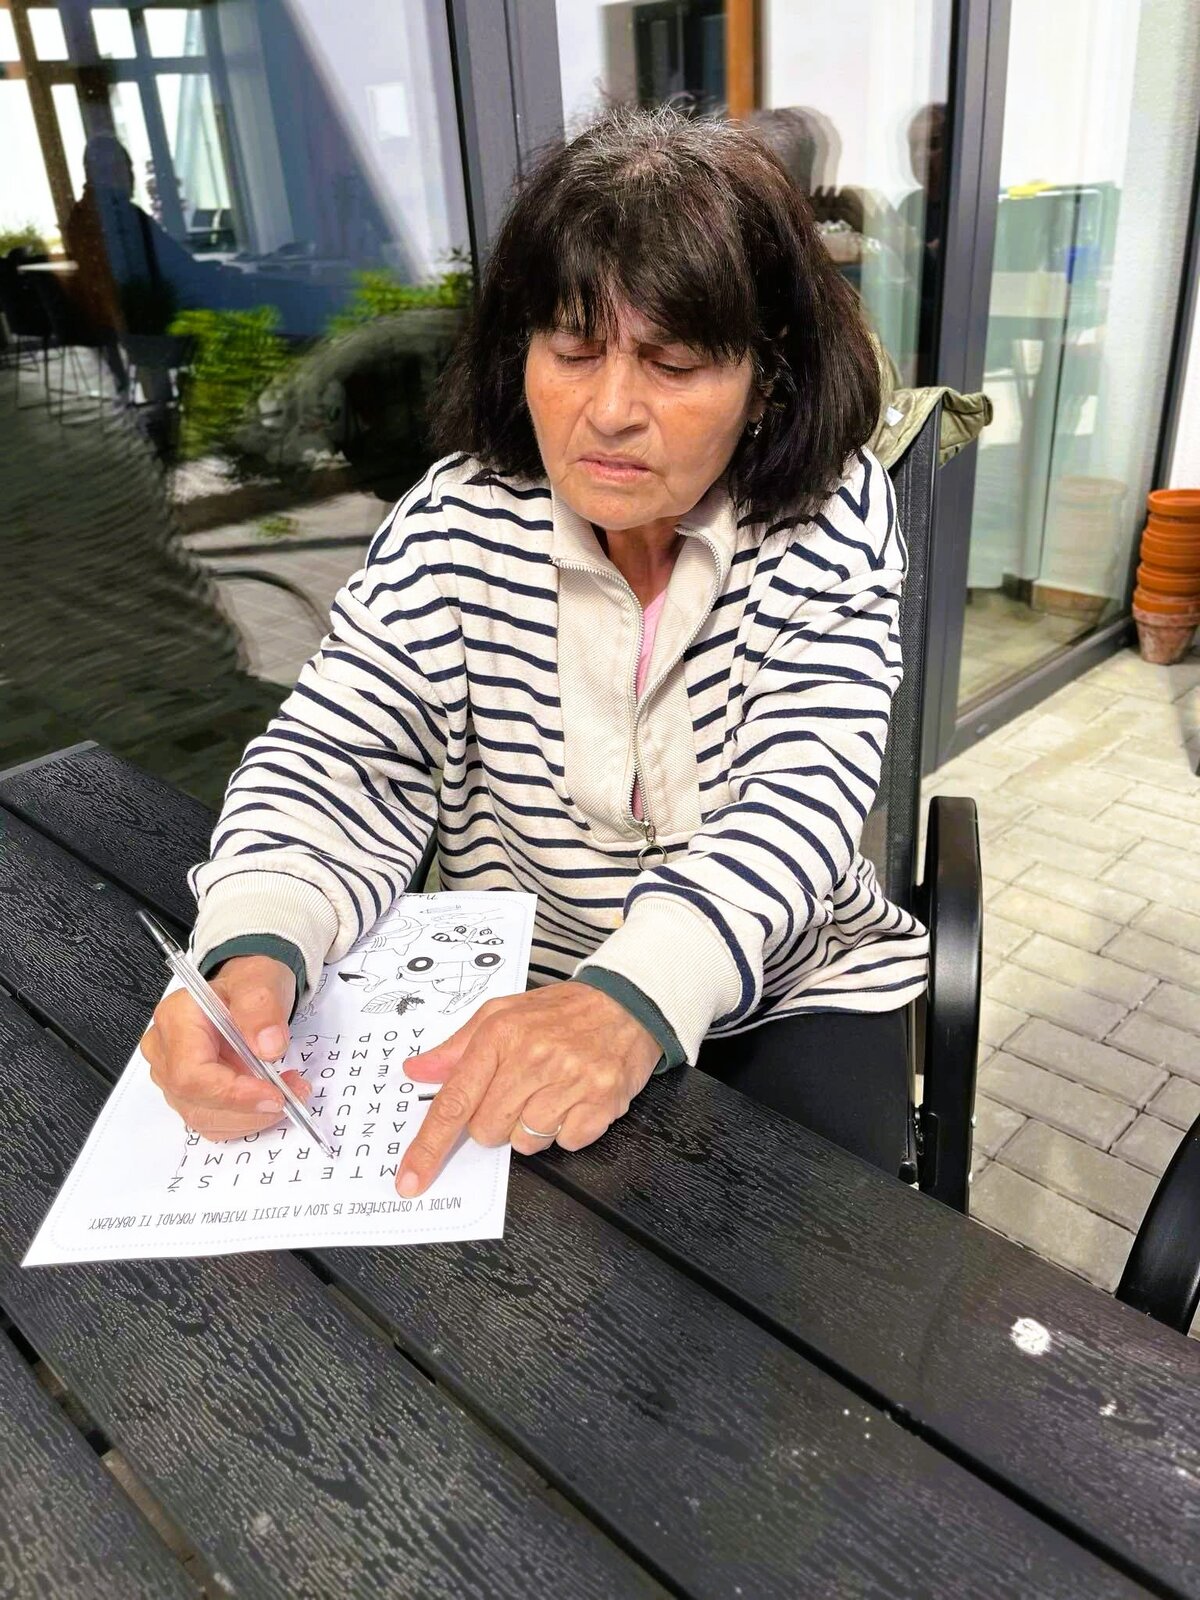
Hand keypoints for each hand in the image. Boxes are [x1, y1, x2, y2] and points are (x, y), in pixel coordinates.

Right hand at [140, 955, 309, 1140]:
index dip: (232, 1094)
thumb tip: (268, 1047)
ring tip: (288, 1091)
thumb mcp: (261, 981)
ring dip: (252, 1115)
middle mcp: (165, 1051)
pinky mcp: (189, 1095)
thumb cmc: (248, 984)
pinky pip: (214, 1121)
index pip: (190, 1075)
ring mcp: (173, 1077)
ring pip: (206, 1118)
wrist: (248, 992)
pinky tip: (269, 1098)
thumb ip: (262, 1008)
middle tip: (293, 1092)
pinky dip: (247, 1118)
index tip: (274, 1094)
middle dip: (250, 1107)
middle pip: (196, 1102)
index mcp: (175, 1019)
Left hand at [396, 980, 661, 1195]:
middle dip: (495, 1121)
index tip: (410, 1178)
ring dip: (533, 1126)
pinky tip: (574, 1099)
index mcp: (501, 1034)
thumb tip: (418, 1070)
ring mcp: (570, 1080)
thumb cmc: (563, 1011)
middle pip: (487, 1130)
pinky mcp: (601, 1101)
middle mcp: (534, 1057)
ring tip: (551, 1091)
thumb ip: (457, 1047)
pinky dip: (567, 1129)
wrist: (628, 1003)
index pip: (454, 1101)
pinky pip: (565, 1143)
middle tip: (519, 1090)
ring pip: (525, 1142)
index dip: (429, 1146)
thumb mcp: (502, 1013)